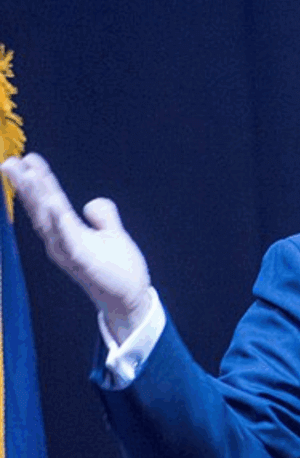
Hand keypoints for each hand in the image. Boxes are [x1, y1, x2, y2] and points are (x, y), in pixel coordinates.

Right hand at [1, 153, 151, 339]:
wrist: (130, 299)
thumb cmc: (119, 269)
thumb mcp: (112, 235)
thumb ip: (104, 217)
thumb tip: (91, 203)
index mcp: (66, 234)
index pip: (50, 202)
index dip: (39, 181)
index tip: (29, 158)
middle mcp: (61, 243)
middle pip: (41, 209)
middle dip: (26, 185)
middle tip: (10, 161)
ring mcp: (70, 252)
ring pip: (49, 220)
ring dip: (37, 197)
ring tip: (25, 174)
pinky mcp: (83, 262)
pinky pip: (69, 239)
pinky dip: (60, 222)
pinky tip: (53, 205)